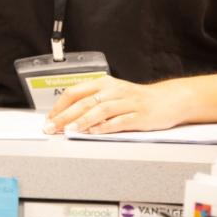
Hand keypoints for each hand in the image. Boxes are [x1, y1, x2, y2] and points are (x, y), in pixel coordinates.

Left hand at [43, 76, 188, 134]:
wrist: (168, 99)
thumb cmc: (136, 99)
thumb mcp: (112, 93)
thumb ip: (92, 101)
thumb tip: (66, 115)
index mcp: (103, 83)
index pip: (75, 92)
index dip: (60, 105)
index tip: (49, 118)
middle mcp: (114, 91)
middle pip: (85, 102)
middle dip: (65, 116)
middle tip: (52, 127)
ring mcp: (128, 103)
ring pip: (101, 110)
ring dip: (83, 120)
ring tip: (69, 130)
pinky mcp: (140, 116)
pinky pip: (120, 121)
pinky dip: (106, 127)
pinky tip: (94, 132)